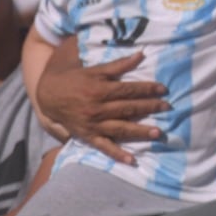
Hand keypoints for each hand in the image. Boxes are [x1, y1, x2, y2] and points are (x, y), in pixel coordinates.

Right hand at [35, 52, 169, 165]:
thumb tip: (141, 55)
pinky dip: (117, 154)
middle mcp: (97, 109)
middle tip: (167, 108)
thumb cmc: (74, 79)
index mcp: (99, 90)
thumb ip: (118, 65)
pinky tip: (131, 160)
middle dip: (149, 107)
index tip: (163, 89)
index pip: (128, 90)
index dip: (147, 89)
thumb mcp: (95, 69)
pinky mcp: (88, 136)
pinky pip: (104, 146)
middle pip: (128, 109)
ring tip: (158, 133)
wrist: (48, 96)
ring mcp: (93, 125)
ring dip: (139, 131)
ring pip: (120, 128)